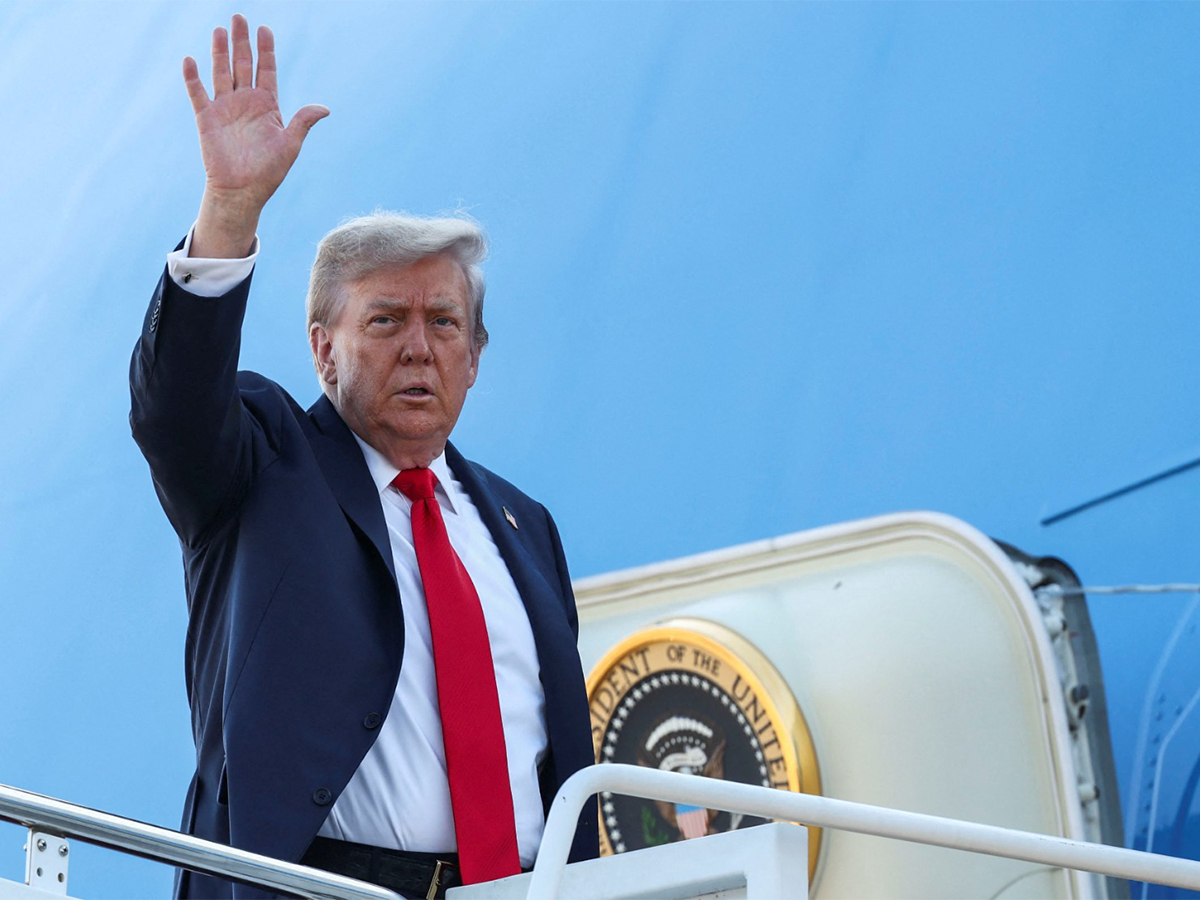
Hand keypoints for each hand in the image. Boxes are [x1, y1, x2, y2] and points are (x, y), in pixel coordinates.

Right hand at [184, 15, 328, 257]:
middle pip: (243, 64)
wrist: (242, 192)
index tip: (264, 29)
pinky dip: (193, 77)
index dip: (266, 50)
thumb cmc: (269, 172)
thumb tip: (325, 108)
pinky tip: (191, 59)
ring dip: (219, 52)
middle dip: (242, 41)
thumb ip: (303, 123)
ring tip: (220, 30)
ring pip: (221, 72)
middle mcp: (245, 102)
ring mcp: (225, 108)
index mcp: (267, 106)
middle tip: (239, 17)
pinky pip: (198, 93)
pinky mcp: (207, 119)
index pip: (267, 70)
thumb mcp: (290, 146)